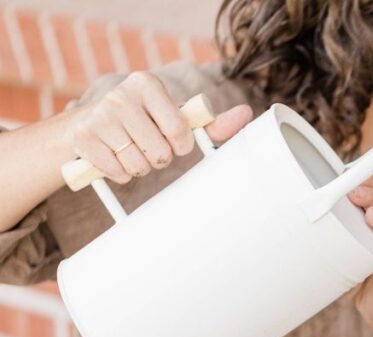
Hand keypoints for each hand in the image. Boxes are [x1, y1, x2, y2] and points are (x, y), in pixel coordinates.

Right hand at [66, 71, 252, 183]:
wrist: (85, 125)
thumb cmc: (141, 120)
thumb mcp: (172, 115)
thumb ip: (209, 121)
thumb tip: (246, 114)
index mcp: (146, 83)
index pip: (179, 130)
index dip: (181, 144)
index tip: (173, 139)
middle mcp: (120, 95)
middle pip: (160, 153)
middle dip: (159, 157)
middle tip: (147, 144)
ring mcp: (99, 116)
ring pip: (139, 166)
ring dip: (140, 167)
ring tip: (130, 149)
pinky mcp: (83, 139)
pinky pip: (118, 173)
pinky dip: (121, 173)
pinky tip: (114, 157)